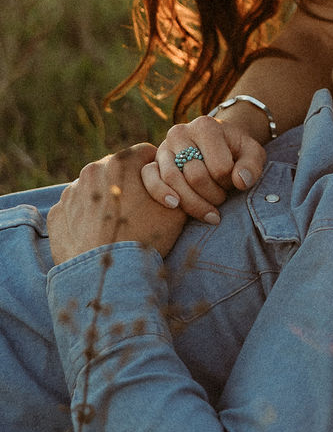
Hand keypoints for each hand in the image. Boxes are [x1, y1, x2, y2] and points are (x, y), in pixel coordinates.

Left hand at [48, 145, 186, 264]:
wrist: (107, 279)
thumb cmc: (145, 240)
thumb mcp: (177, 209)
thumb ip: (177, 184)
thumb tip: (177, 177)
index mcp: (123, 161)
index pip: (146, 153)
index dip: (157, 171)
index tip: (160, 190)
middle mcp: (93, 169)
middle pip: (117, 169)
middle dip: (128, 184)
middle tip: (139, 211)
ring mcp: (70, 192)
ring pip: (94, 188)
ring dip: (106, 199)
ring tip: (117, 226)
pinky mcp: (57, 213)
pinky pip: (75, 208)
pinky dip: (86, 217)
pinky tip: (98, 235)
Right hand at [142, 118, 266, 223]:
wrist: (217, 143)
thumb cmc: (236, 150)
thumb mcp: (252, 153)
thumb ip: (251, 166)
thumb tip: (240, 182)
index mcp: (205, 126)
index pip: (219, 166)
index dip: (229, 182)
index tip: (234, 183)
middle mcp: (179, 132)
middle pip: (195, 175)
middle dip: (213, 195)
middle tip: (222, 199)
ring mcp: (163, 147)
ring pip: (173, 180)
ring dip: (193, 203)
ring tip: (210, 212)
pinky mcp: (153, 162)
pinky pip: (149, 179)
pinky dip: (160, 194)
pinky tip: (176, 206)